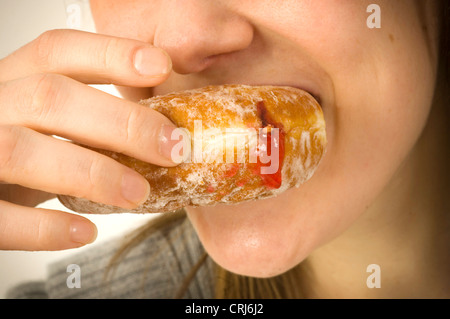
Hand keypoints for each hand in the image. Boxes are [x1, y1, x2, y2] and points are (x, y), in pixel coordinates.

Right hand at [0, 29, 173, 249]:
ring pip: (20, 151)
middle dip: (121, 122)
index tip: (162, 65)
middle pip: (49, 97)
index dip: (110, 53)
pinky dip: (45, 227)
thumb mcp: (45, 126)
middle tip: (172, 148)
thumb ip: (87, 120)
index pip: (56, 51)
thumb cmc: (21, 157)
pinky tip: (85, 232)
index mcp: (13, 83)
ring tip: (138, 193)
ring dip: (92, 173)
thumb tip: (164, 133)